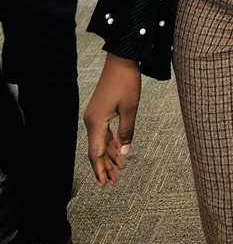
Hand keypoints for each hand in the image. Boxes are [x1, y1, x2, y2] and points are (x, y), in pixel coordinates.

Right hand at [84, 53, 141, 185]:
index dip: (100, 170)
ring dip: (110, 156)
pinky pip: (104, 133)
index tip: (104, 184)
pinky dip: (111, 143)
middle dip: (105, 166)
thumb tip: (125, 153)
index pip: (96, 153)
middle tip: (114, 182)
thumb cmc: (126, 81)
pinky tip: (119, 152)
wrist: (121, 59)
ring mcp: (95, 116)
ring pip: (101, 142)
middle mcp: (91, 121)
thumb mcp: (130, 108)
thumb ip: (126, 132)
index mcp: (96, 122)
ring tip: (120, 170)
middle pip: (97, 150)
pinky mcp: (101, 111)